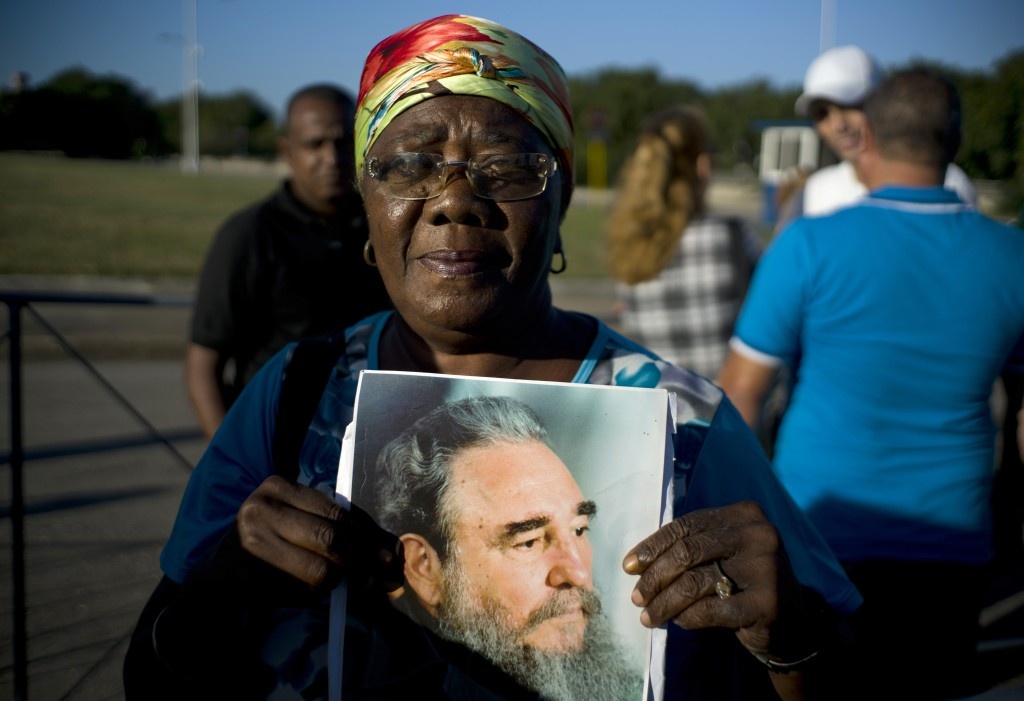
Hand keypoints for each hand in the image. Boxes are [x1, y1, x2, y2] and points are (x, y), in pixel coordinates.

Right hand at [236, 475, 403, 591]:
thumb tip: (392, 551)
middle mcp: (264, 504)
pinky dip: (321, 592)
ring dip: (343, 580)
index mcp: (280, 486)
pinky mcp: (250, 569)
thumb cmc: (270, 550)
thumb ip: (341, 535)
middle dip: (364, 559)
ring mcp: (253, 535)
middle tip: (387, 577)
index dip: (369, 534)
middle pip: (332, 535)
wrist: (219, 577)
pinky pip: (303, 585)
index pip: (338, 510)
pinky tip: (322, 591)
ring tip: (352, 584)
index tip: (392, 554)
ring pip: (321, 565)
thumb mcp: (302, 530)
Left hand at [622, 500, 810, 659]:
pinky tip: (679, 622)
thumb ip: (692, 548)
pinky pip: (710, 609)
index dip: (653, 546)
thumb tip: (637, 562)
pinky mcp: (767, 603)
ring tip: (648, 616)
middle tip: (637, 597)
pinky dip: (688, 617)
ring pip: (695, 582)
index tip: (629, 566)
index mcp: (745, 514)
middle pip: (687, 552)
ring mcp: (766, 568)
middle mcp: (758, 534)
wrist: (794, 625)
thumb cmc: (746, 584)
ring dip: (664, 602)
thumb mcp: (725, 554)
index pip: (687, 525)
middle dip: (654, 576)